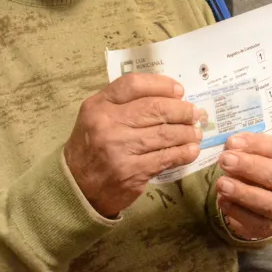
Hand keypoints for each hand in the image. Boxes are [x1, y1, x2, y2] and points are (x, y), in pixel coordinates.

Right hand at [64, 73, 200, 217]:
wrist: (76, 187)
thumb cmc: (93, 146)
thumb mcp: (97, 116)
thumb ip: (125, 102)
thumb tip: (170, 95)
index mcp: (98, 105)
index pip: (134, 84)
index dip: (161, 84)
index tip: (179, 90)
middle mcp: (107, 124)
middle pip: (155, 108)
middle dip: (181, 110)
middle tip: (194, 113)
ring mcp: (119, 149)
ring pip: (164, 133)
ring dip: (187, 132)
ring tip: (195, 131)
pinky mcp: (131, 172)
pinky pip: (165, 158)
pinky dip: (183, 152)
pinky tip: (191, 149)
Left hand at [216, 133, 271, 240]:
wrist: (269, 200)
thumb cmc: (263, 169)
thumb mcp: (260, 153)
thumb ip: (247, 146)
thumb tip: (232, 143)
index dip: (255, 145)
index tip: (232, 142)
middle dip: (250, 167)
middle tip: (225, 160)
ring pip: (269, 203)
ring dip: (243, 193)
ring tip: (222, 184)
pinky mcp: (270, 228)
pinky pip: (255, 222)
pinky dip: (237, 211)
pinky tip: (222, 200)